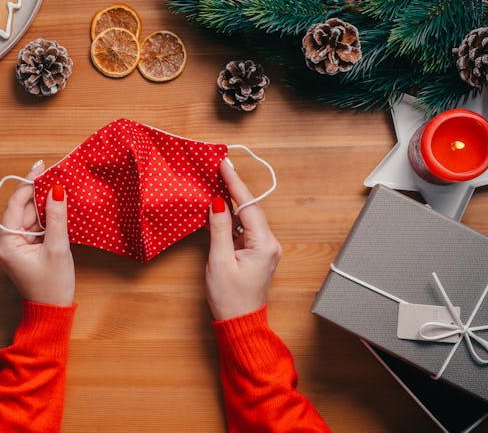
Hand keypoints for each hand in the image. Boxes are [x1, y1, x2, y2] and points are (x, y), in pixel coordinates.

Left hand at [0, 162, 74, 305]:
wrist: (51, 310)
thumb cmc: (52, 285)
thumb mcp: (56, 248)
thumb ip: (55, 217)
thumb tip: (56, 190)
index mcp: (4, 242)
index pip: (15, 204)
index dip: (28, 183)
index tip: (41, 166)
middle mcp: (3, 242)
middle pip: (22, 208)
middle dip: (39, 193)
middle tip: (57, 175)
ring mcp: (11, 245)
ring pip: (28, 216)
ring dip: (44, 205)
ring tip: (61, 189)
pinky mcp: (21, 248)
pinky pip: (32, 226)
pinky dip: (44, 218)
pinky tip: (57, 208)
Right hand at [205, 159, 281, 320]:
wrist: (238, 322)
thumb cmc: (230, 297)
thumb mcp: (219, 260)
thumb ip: (219, 229)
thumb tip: (217, 202)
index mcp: (264, 244)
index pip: (248, 206)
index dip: (235, 183)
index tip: (225, 164)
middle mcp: (269, 243)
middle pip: (250, 208)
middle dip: (234, 188)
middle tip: (219, 167)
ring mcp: (264, 247)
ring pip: (247, 217)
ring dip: (232, 202)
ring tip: (217, 182)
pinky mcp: (256, 252)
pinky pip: (244, 228)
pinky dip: (232, 217)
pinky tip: (220, 208)